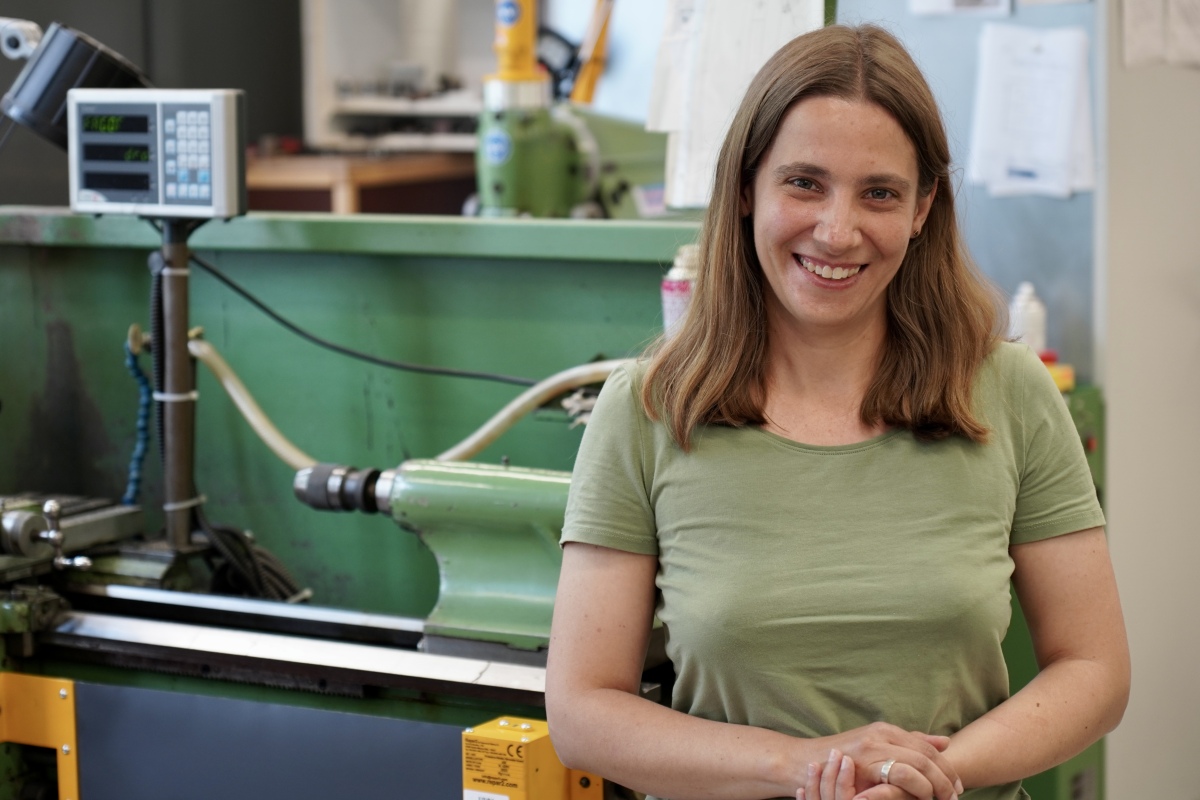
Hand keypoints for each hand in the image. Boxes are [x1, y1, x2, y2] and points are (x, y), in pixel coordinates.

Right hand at [818, 722, 962, 799]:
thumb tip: (945, 743)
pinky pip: (900, 774)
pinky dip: (916, 787)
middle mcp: (881, 734)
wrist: (802, 763)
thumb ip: (906, 743)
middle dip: (945, 778)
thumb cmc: (840, 761)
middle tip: (955, 796)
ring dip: (935, 785)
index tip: (958, 786)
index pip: (927, 747)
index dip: (946, 767)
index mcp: (885, 730)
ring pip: (917, 764)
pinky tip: (921, 797)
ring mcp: (871, 747)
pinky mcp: (863, 763)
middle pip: (926, 754)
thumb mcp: (874, 747)